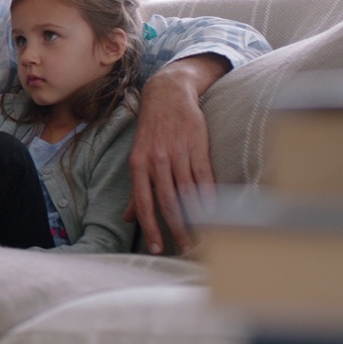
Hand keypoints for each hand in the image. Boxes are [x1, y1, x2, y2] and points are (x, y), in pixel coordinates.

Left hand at [123, 55, 227, 254]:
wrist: (167, 95)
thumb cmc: (152, 131)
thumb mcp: (137, 158)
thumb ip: (136, 189)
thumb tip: (128, 218)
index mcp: (138, 165)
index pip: (143, 203)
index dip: (150, 227)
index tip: (158, 248)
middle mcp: (156, 160)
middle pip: (167, 201)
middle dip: (176, 228)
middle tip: (186, 248)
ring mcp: (177, 153)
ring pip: (187, 192)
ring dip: (196, 218)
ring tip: (203, 237)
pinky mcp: (197, 146)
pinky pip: (204, 177)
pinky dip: (209, 197)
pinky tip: (214, 213)